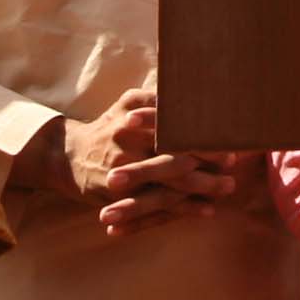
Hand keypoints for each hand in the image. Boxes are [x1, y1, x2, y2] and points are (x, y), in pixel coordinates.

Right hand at [26, 88, 248, 235]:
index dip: (200, 136)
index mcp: (133, 121)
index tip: (227, 138)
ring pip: (168, 185)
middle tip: (233, 165)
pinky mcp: (121, 198)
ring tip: (226, 188)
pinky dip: (182, 210)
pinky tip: (206, 210)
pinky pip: (156, 207)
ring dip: (200, 188)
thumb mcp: (126, 105)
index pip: (173, 129)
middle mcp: (128, 148)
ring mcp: (124, 175)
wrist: (67, 157)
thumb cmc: (109, 128)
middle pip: (173, 158)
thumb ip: (155, 99)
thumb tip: (191, 90)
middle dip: (205, 163)